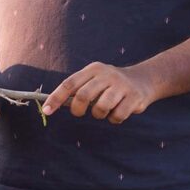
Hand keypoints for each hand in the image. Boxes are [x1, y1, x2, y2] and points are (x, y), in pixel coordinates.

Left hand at [42, 62, 156, 123]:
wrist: (143, 79)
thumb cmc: (110, 83)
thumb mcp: (95, 79)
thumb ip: (79, 88)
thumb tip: (55, 103)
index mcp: (93, 69)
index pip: (69, 83)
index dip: (56, 97)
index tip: (47, 110)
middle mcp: (106, 74)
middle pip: (83, 95)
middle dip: (77, 109)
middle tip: (78, 113)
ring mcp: (121, 85)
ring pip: (101, 107)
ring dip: (98, 115)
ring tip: (102, 112)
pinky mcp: (134, 97)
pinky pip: (117, 115)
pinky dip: (114, 119)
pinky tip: (116, 113)